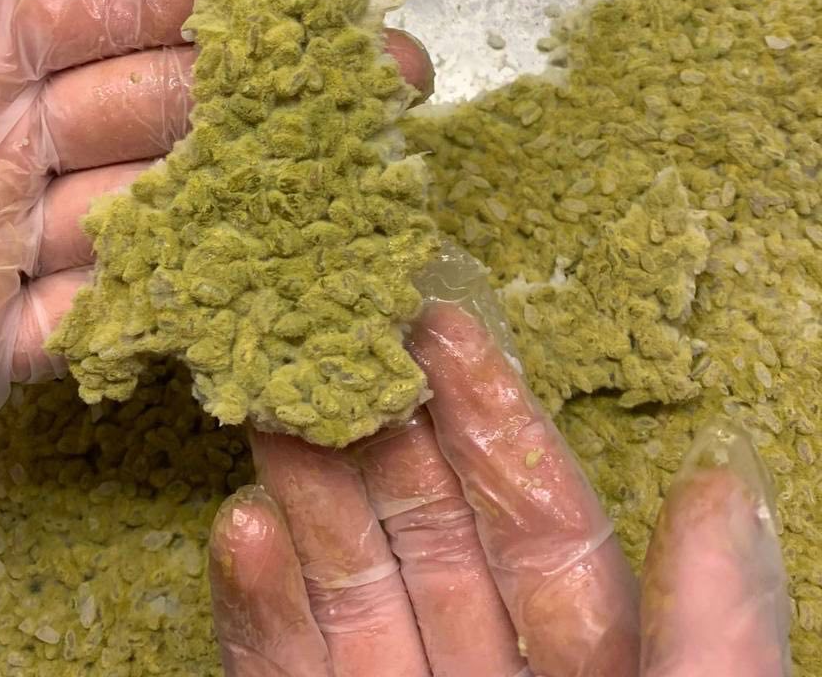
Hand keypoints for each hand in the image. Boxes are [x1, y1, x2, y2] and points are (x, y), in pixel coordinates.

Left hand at [0, 0, 433, 445]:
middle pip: (172, 102)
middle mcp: (13, 130)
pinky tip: (275, 288)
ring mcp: (10, 239)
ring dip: (261, 195)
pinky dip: (186, 309)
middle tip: (393, 78)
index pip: (129, 2)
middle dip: (283, 89)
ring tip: (366, 180)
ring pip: (162, 208)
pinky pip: (110, 322)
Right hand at [209, 252, 790, 676]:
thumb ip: (711, 627)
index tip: (446, 323)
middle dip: (376, 430)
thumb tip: (725, 484)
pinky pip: (279, 675)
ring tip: (267, 397)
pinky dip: (257, 610)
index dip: (495, 420)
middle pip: (430, 535)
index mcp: (597, 668)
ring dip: (304, 492)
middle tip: (328, 331)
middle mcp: (493, 676)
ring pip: (350, 588)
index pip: (544, 524)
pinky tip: (239, 526)